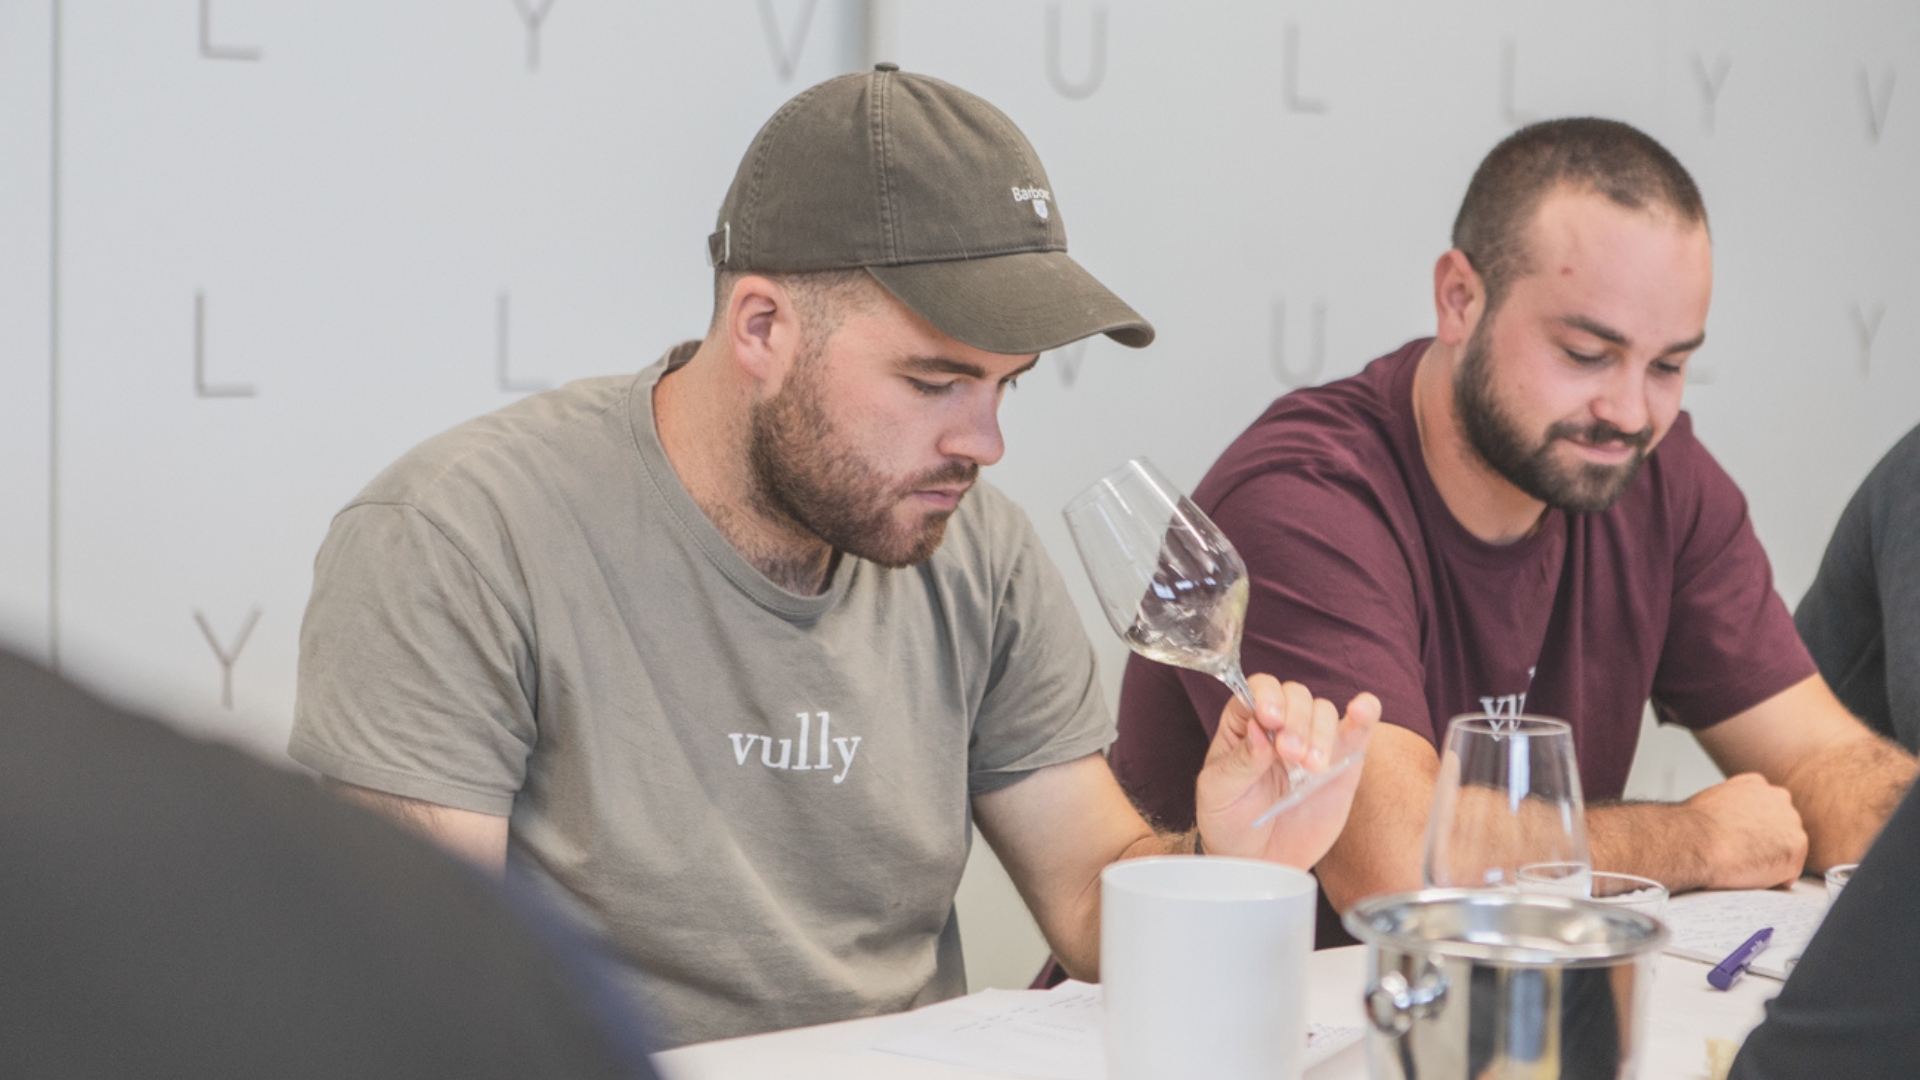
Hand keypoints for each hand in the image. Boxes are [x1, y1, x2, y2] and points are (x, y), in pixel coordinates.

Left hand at [1194, 674, 1380, 867]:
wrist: (1257, 862)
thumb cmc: (1229, 822)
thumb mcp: (1219, 793)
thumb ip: (1240, 761)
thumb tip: (1259, 730)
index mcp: (1243, 725)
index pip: (1257, 690)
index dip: (1267, 697)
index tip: (1270, 719)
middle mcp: (1279, 726)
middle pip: (1295, 696)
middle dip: (1296, 721)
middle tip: (1291, 755)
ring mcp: (1312, 742)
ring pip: (1324, 711)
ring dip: (1321, 732)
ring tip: (1312, 769)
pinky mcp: (1342, 764)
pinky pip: (1357, 731)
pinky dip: (1364, 715)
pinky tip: (1363, 709)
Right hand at [1682, 773, 1807, 889]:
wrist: (1696, 841)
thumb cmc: (1694, 826)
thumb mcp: (1712, 799)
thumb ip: (1734, 804)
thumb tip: (1734, 821)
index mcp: (1757, 785)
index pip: (1766, 809)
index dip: (1751, 828)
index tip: (1737, 838)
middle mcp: (1780, 799)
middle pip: (1780, 829)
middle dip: (1765, 843)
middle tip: (1739, 854)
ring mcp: (1791, 824)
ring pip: (1785, 852)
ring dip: (1769, 861)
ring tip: (1740, 863)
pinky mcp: (1795, 850)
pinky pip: (1787, 874)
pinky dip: (1771, 880)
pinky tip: (1748, 873)